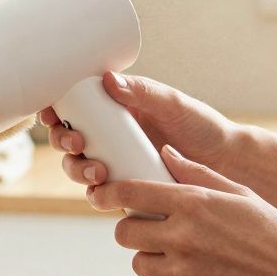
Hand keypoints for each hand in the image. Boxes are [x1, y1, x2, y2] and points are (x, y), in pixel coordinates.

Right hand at [40, 72, 239, 186]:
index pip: (74, 108)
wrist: (225, 162)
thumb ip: (143, 92)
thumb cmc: (201, 126)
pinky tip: (102, 194)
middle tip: (79, 144)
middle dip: (64, 144)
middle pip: (69, 141)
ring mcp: (116, 163)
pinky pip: (100, 194)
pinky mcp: (126, 189)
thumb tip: (109, 80)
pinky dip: (95, 195)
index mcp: (115, 110)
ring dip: (77, 171)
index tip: (51, 114)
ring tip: (98, 172)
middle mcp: (111, 137)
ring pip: (80, 168)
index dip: (54, 112)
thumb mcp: (172, 103)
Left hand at [89, 144, 276, 275]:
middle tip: (154, 229)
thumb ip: (197, 174)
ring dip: (154, 257)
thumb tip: (167, 155)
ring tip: (185, 255)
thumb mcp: (240, 193)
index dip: (112, 193)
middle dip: (135, 229)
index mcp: (193, 204)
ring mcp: (181, 273)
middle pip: (125, 233)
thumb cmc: (276, 236)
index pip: (130, 194)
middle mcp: (181, 238)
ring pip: (140, 263)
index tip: (107, 195)